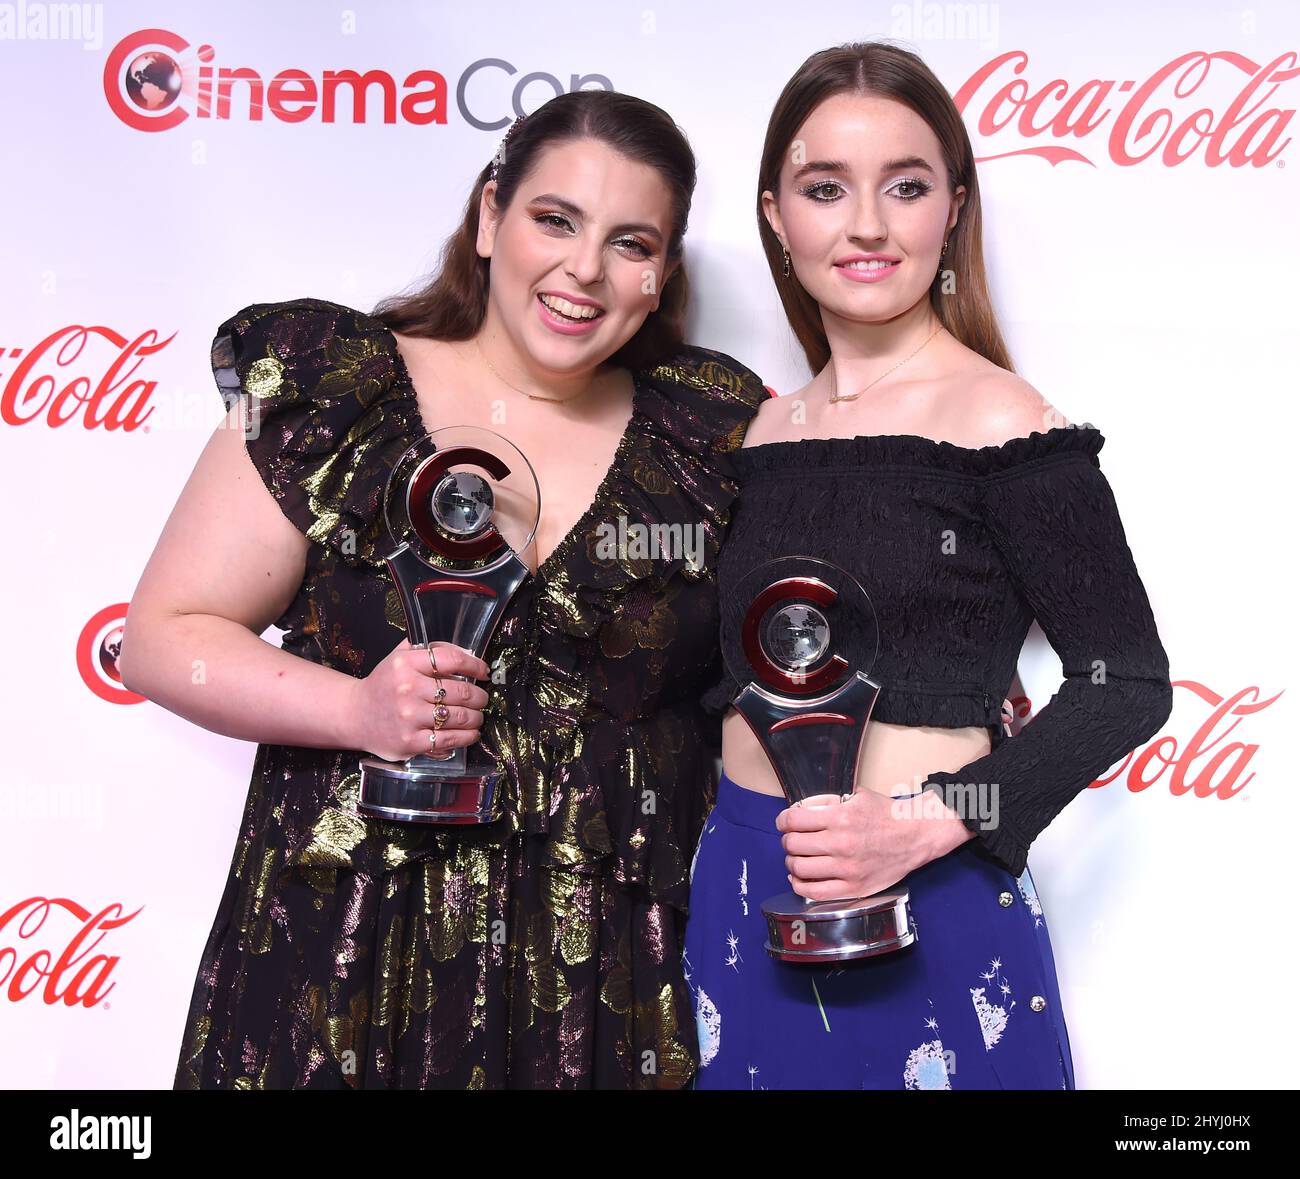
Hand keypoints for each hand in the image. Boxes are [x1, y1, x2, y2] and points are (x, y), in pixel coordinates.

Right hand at [348, 639, 490, 762]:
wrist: (354, 715)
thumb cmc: (383, 685)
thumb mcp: (400, 657)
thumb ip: (430, 649)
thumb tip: (467, 654)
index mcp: (406, 663)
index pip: (452, 660)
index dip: (475, 666)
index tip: (484, 672)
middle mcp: (407, 689)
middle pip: (461, 691)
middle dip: (479, 697)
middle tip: (482, 699)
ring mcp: (409, 716)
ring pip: (459, 716)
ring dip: (476, 717)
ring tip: (477, 716)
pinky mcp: (410, 741)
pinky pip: (449, 739)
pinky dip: (467, 737)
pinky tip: (471, 733)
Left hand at [774, 787, 964, 900]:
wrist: (916, 835)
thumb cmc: (886, 815)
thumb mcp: (856, 796)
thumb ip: (829, 801)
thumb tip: (802, 809)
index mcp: (840, 817)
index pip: (793, 821)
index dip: (782, 821)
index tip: (783, 823)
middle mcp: (841, 843)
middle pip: (792, 845)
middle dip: (787, 841)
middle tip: (792, 840)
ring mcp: (847, 868)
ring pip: (799, 868)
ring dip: (792, 862)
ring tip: (796, 858)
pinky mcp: (854, 888)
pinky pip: (814, 892)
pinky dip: (799, 885)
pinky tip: (799, 877)